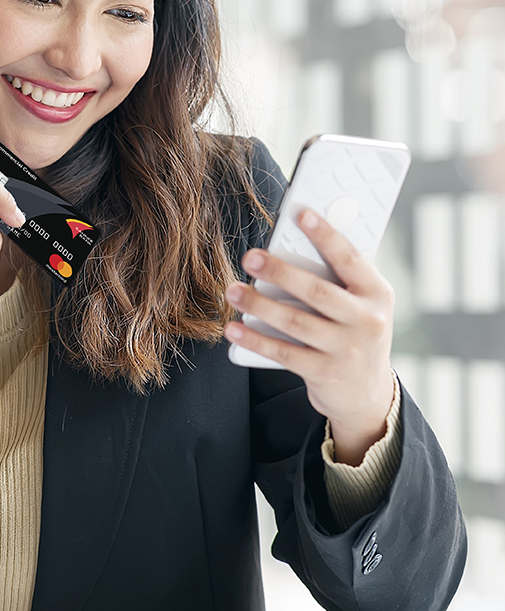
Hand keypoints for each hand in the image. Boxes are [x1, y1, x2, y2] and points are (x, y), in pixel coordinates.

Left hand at [222, 208, 394, 465]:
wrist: (367, 395)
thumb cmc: (354, 333)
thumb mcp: (361, 305)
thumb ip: (337, 279)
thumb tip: (291, 243)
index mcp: (377, 294)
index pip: (350, 259)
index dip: (326, 235)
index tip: (301, 214)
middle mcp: (367, 321)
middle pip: (317, 291)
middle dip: (280, 272)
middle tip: (250, 256)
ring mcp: (347, 350)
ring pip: (296, 322)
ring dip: (259, 305)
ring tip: (233, 290)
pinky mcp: (325, 374)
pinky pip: (283, 353)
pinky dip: (255, 340)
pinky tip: (233, 329)